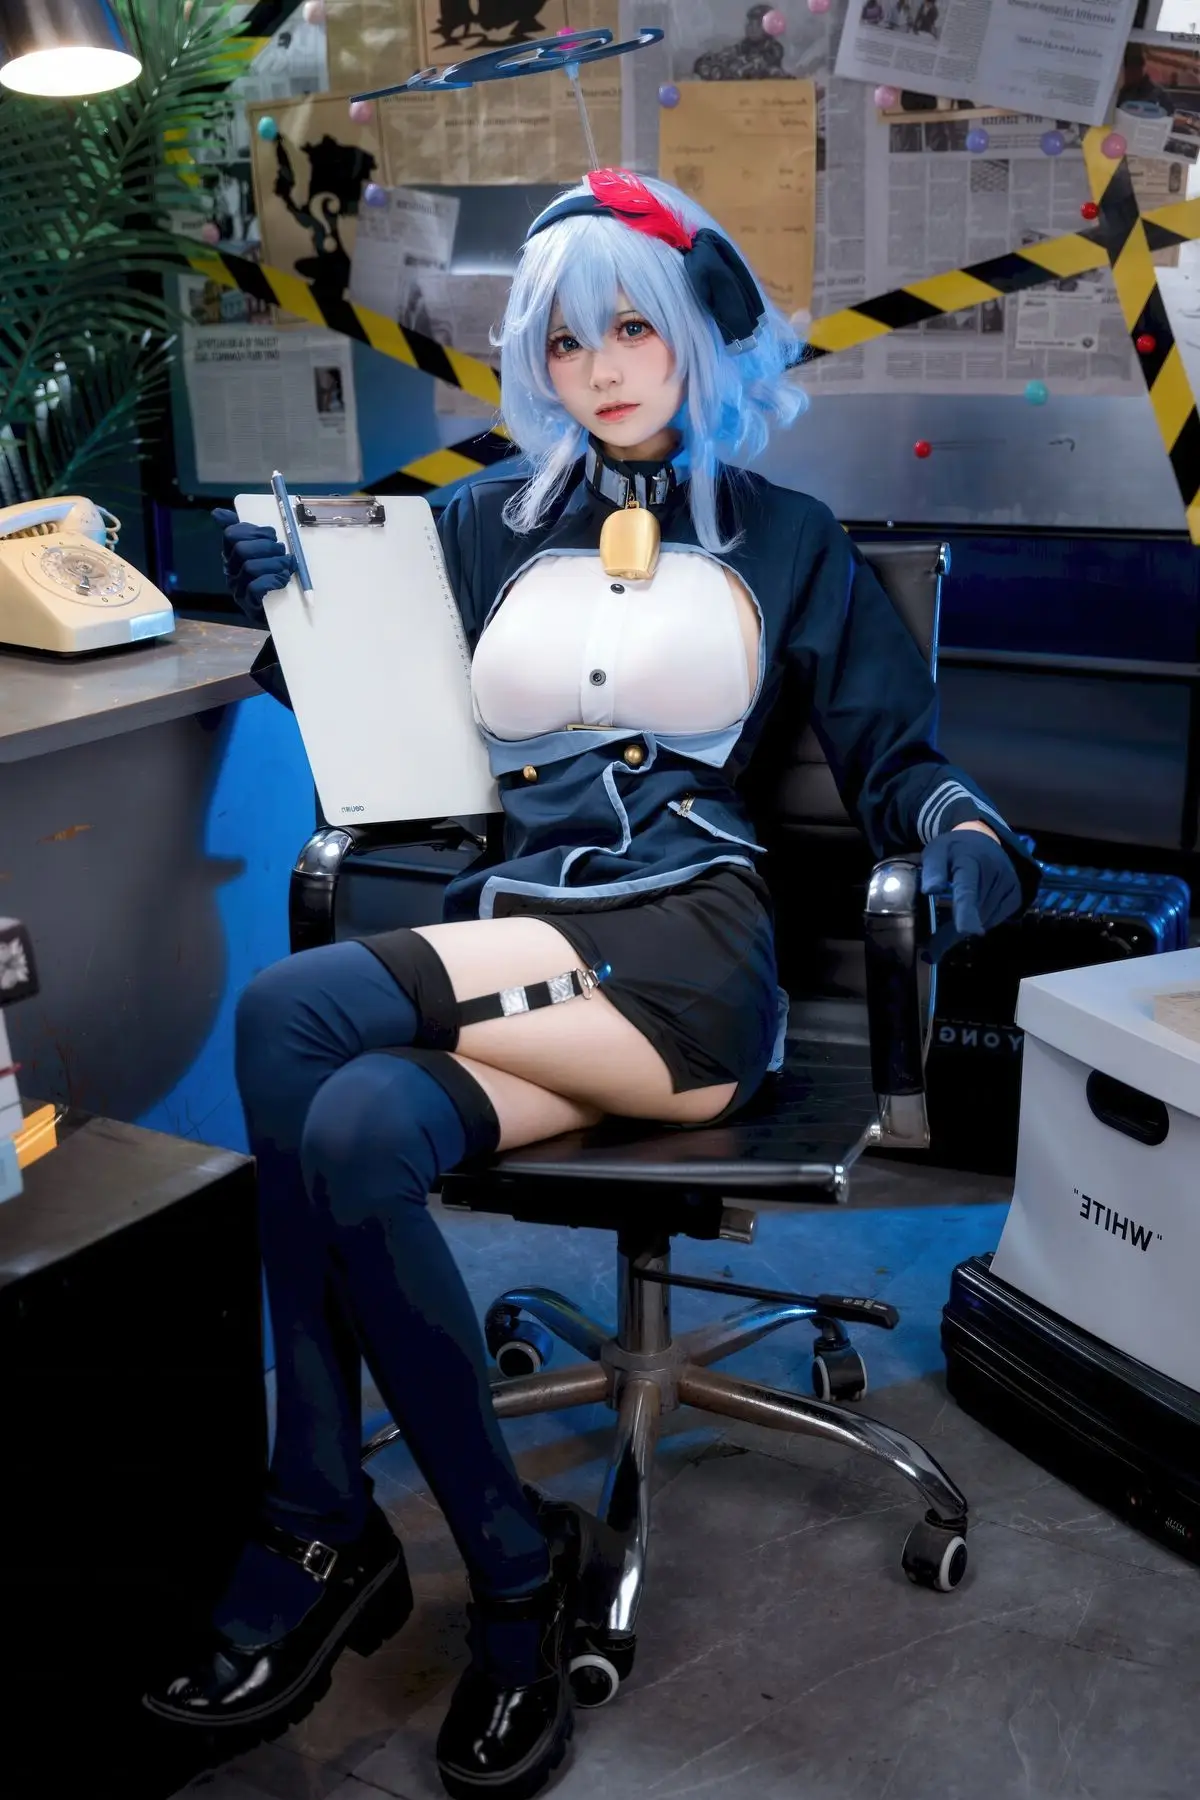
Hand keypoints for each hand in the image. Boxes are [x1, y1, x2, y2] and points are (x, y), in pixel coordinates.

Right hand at [212, 507, 294, 622]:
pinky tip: (282, 580)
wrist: (282, 611)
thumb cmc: (271, 577)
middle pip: (241, 550)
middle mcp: (230, 571)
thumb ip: (245, 532)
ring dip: (275, 564)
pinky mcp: (250, 606)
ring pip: (250, 567)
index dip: (253, 531)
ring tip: (287, 567)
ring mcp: (238, 590)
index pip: (231, 534)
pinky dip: (272, 581)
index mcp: (231, 554)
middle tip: (282, 552)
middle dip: (266, 547)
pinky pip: (255, 588)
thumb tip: (217, 513)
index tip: (271, 535)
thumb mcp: (260, 551)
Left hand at [920, 824, 1021, 962]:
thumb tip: (930, 890)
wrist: (983, 839)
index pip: (968, 889)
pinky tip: (973, 911)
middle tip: (933, 947)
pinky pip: (995, 919)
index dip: (966, 911)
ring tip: (954, 920)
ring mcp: (1009, 885)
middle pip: (975, 911)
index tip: (965, 930)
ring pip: (985, 919)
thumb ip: (932, 871)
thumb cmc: (954, 850)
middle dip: (953, 932)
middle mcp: (996, 873)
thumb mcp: (936, 852)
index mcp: (971, 861)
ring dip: (967, 927)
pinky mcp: (1016, 896)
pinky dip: (981, 921)